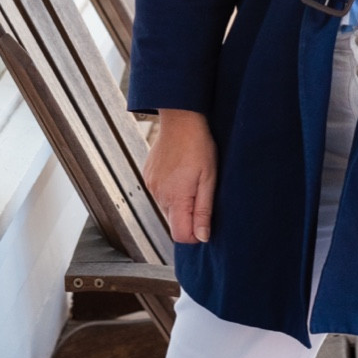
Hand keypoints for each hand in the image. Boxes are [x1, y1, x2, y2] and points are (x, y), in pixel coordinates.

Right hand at [144, 109, 217, 243]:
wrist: (180, 120)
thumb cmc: (198, 146)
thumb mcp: (208, 179)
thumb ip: (203, 211)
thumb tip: (202, 237)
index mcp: (175, 198)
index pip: (180, 236)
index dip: (195, 235)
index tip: (206, 222)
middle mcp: (159, 195)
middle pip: (174, 223)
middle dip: (189, 216)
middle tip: (202, 193)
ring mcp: (151, 186)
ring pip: (167, 208)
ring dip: (180, 202)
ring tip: (191, 180)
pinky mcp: (148, 177)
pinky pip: (160, 194)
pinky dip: (171, 190)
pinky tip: (180, 173)